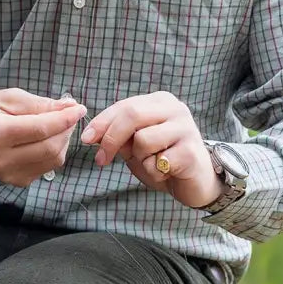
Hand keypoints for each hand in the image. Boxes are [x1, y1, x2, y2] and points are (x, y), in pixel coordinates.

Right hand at [0, 89, 85, 186]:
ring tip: (57, 125)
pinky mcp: (16, 181)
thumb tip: (69, 106)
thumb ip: (39, 103)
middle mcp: (1, 159)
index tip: (79, 108)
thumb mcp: (7, 98)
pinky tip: (46, 139)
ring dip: (63, 140)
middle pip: (50, 147)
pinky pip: (47, 167)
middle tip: (69, 115)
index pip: (40, 129)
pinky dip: (54, 151)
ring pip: (52, 159)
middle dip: (66, 130)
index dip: (64, 118)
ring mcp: (8, 174)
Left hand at [81, 92, 223, 209]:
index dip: (101, 123)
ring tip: (153, 163)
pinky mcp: (192, 152)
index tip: (85, 140)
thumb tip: (90, 135)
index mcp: (160, 101)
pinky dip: (155, 172)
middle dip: (111, 139)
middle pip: (132, 115)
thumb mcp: (136, 146)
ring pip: (143, 140)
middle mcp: (175, 109)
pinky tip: (166, 172)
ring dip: (140, 159)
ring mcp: (186, 128)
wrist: (197, 182)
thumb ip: (118, 136)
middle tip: (102, 160)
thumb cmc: (164, 160)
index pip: (124, 106)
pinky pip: (158, 161)